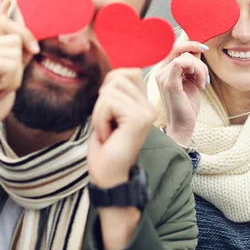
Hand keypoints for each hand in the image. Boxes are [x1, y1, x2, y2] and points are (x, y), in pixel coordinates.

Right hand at [0, 16, 38, 175]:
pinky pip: (12, 65)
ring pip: (17, 52)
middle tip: (2, 82)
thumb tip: (32, 40)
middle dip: (20, 62)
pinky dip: (10, 82)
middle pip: (18, 37)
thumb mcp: (11, 76)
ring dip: (14, 76)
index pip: (1, 20)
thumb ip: (19, 57)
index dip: (8, 5)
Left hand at [87, 68, 156, 188]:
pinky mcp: (138, 119)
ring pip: (110, 91)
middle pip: (117, 78)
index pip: (127, 73)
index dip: (110, 85)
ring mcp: (146, 112)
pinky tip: (108, 135)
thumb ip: (114, 93)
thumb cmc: (106, 148)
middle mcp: (149, 106)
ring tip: (108, 131)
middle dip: (102, 100)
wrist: (110, 176)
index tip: (108, 112)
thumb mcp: (108, 114)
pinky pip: (108, 103)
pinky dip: (100, 119)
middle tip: (107, 124)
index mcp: (144, 104)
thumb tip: (110, 78)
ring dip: (99, 112)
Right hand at [154, 41, 208, 145]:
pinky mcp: (168, 83)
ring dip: (201, 68)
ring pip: (185, 57)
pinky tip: (200, 84)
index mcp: (164, 69)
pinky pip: (181, 63)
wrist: (183, 125)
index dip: (190, 43)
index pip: (175, 46)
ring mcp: (162, 76)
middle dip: (196, 53)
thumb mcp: (192, 78)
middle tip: (205, 71)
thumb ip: (192, 63)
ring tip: (203, 83)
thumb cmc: (187, 104)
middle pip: (179, 48)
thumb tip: (198, 47)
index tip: (204, 49)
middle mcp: (160, 71)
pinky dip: (197, 71)